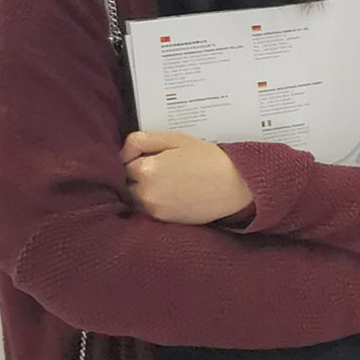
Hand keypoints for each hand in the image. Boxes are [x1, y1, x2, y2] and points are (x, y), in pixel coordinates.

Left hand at [121, 130, 253, 225]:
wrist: (237, 186)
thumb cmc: (209, 160)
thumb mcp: (176, 139)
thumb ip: (142, 139)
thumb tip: (122, 153)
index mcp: (145, 168)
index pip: (125, 162)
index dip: (141, 158)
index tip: (159, 157)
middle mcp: (144, 191)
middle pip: (128, 182)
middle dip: (141, 176)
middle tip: (167, 171)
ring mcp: (153, 208)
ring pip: (137, 197)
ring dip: (147, 190)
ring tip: (172, 184)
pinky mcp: (163, 220)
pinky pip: (150, 209)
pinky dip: (158, 202)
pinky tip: (176, 195)